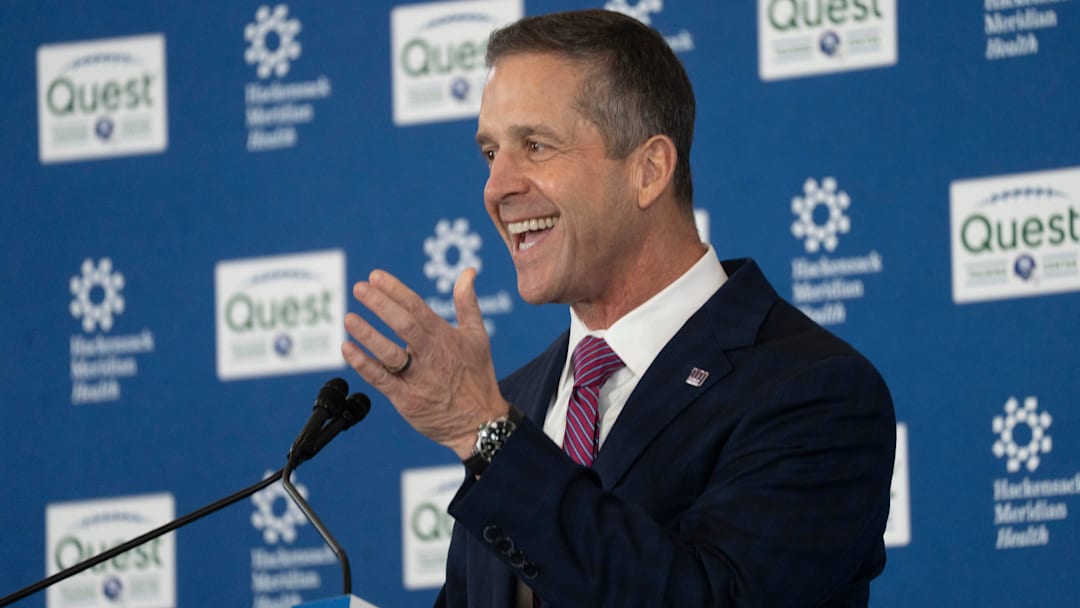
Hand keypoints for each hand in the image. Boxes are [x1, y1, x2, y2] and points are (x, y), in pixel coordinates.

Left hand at [341, 267, 509, 458]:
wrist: (480, 421)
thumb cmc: (477, 375)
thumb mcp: (478, 335)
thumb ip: (467, 302)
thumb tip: (468, 271)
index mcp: (445, 337)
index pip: (417, 307)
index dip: (396, 290)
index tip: (376, 276)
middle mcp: (431, 355)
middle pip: (404, 324)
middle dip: (381, 304)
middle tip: (360, 288)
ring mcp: (418, 378)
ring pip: (390, 353)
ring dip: (368, 334)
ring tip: (349, 318)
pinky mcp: (406, 399)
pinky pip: (381, 380)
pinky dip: (363, 365)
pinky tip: (347, 349)